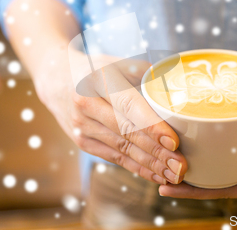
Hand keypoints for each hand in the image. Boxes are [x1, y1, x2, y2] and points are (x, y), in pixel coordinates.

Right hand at [33, 50, 187, 184]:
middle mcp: (86, 105)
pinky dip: (137, 168)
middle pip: (127, 133)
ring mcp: (82, 126)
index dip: (151, 126)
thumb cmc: (95, 68)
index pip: (128, 106)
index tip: (173, 141)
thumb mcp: (117, 61)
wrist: (56, 79)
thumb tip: (176, 84)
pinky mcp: (83, 142)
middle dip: (156, 153)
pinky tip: (156, 175)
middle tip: (181, 165)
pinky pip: (114, 158)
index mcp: (98, 80)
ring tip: (174, 174)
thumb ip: (145, 72)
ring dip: (150, 165)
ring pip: (122, 149)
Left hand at [158, 87, 236, 198]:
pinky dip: (204, 135)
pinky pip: (223, 136)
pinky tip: (185, 127)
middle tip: (154, 170)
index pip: (229, 188)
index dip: (200, 191)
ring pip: (216, 157)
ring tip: (161, 151)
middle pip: (216, 175)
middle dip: (186, 177)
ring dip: (191, 156)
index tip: (170, 187)